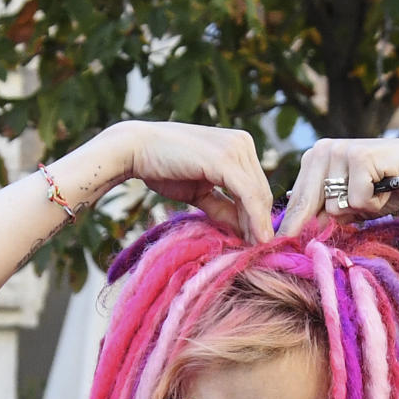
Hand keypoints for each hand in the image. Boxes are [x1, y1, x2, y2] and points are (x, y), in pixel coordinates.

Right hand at [122, 121, 273, 243]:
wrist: (136, 150)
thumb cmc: (164, 170)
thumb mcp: (200, 193)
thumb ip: (223, 208)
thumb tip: (245, 232)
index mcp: (239, 146)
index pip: (257, 189)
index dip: (259, 220)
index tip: (258, 247)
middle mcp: (242, 143)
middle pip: (262, 193)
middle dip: (261, 226)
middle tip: (260, 255)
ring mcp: (235, 148)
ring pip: (258, 196)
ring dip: (260, 227)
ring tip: (258, 253)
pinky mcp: (226, 159)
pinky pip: (248, 195)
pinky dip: (254, 219)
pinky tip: (257, 240)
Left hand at [280, 136, 398, 236]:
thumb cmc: (383, 189)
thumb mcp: (348, 205)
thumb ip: (323, 214)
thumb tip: (294, 236)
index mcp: (313, 159)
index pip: (295, 201)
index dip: (291, 226)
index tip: (281, 242)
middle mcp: (322, 150)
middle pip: (307, 205)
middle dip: (318, 224)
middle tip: (342, 223)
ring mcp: (339, 150)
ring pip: (335, 207)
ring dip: (358, 211)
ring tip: (374, 194)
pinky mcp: (359, 156)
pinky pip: (357, 201)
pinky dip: (374, 204)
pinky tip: (384, 188)